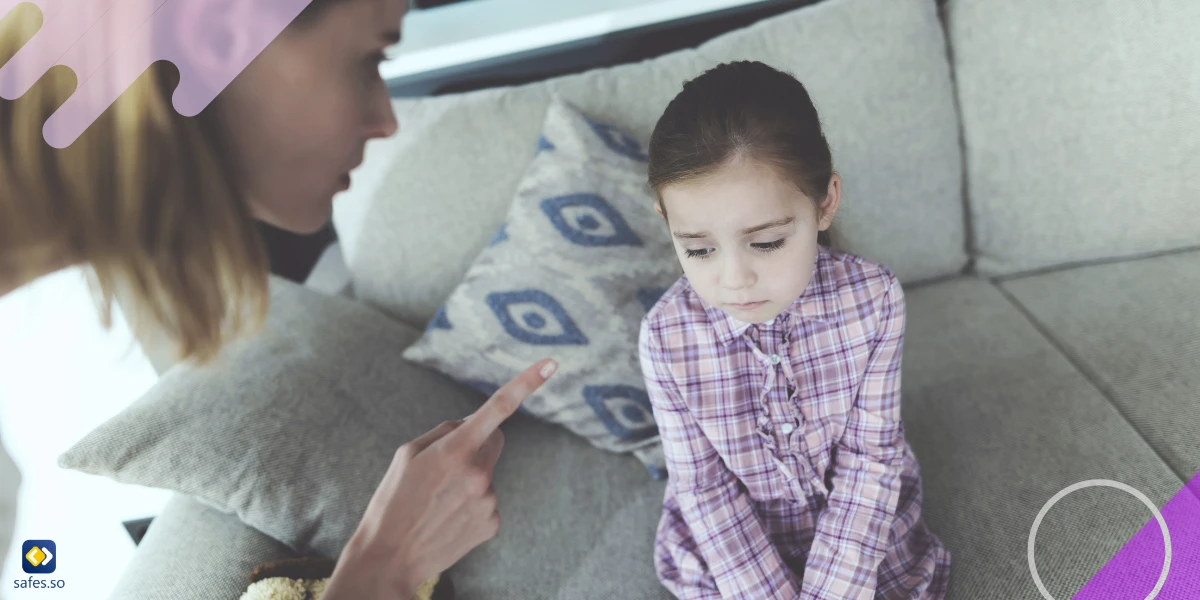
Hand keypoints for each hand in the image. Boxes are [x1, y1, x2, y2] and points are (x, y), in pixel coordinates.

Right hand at [323, 358, 558, 598]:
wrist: (391, 557)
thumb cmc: (394, 501)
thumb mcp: (407, 454)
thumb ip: (445, 432)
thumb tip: (471, 424)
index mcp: (456, 449)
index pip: (498, 408)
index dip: (527, 383)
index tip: (552, 363)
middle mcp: (479, 473)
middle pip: (494, 439)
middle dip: (477, 443)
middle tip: (445, 466)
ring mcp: (489, 500)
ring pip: (487, 473)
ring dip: (469, 479)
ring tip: (438, 501)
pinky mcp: (493, 522)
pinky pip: (487, 499)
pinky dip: (471, 503)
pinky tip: (448, 517)